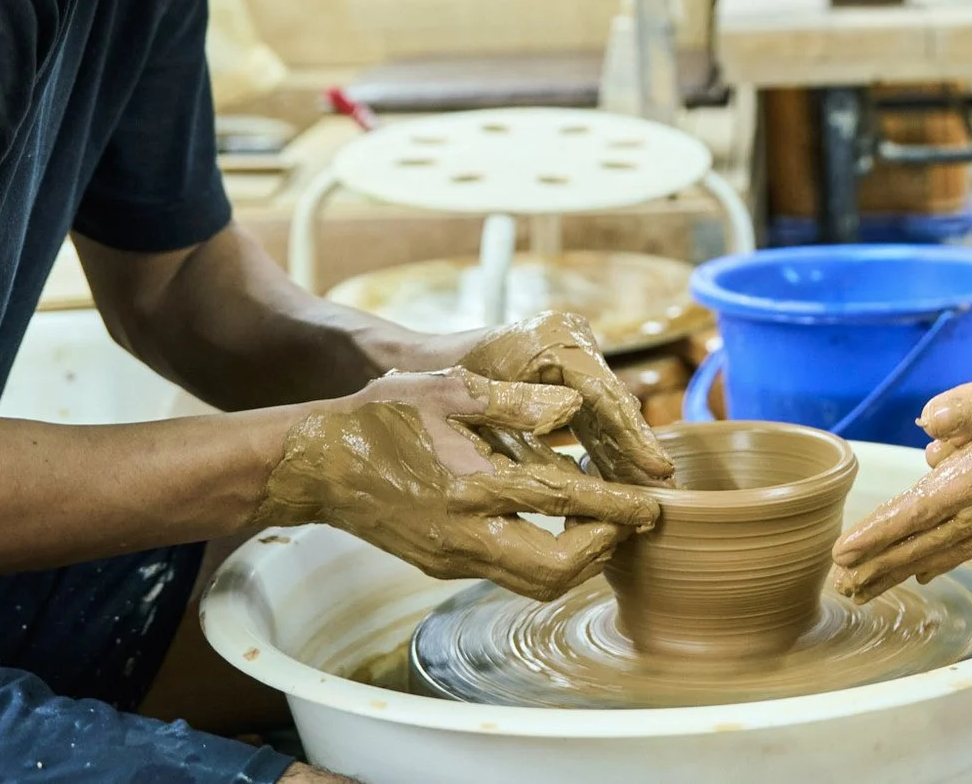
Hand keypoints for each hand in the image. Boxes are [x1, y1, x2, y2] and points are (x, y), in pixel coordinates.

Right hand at [256, 367, 660, 600]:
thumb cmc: (383, 415)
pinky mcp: (442, 564)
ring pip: (532, 582)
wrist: (320, 462)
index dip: (613, 507)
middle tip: (631, 524)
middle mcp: (464, 532)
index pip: (561, 504)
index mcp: (471, 482)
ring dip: (577, 562)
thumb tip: (572, 407)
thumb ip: (513, 399)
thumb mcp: (448, 389)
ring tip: (607, 528)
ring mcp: (451, 556)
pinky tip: (559, 528)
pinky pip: (506, 574)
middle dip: (603, 552)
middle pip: (553, 570)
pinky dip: (544, 558)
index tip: (651, 506)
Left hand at [452, 312, 673, 485]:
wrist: (416, 365)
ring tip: (649, 496)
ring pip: (607, 414)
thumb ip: (522, 412)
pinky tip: (617, 485)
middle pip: (613, 403)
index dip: (633, 434)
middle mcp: (571, 339)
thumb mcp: (474, 399)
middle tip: (663, 493)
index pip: (605, 392)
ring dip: (624, 455)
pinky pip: (592, 418)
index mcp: (554, 338)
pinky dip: (603, 450)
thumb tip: (573, 432)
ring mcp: (572, 357)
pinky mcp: (566, 377)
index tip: (658, 471)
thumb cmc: (435, 382)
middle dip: (635, 449)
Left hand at [830, 347, 971, 601]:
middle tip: (843, 586)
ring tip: (878, 584)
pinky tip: (941, 560)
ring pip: (960, 545)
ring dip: (914, 564)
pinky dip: (957, 554)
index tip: (843, 554)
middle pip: (936, 537)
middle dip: (887, 561)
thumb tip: (927, 421)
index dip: (884, 530)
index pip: (928, 507)